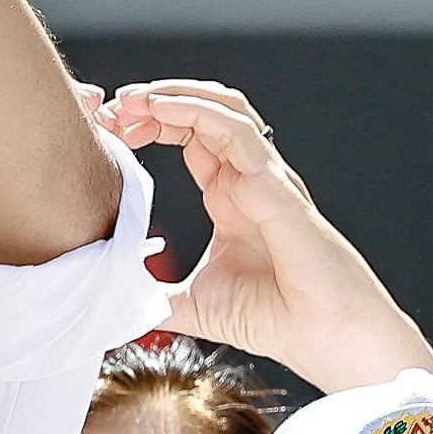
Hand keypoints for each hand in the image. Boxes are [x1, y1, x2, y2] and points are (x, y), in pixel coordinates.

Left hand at [114, 81, 432, 391]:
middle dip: (157, 99)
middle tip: (114, 106)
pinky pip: (237, 132)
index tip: (112, 130)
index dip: (151, 124)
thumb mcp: (191, 305)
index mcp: (231, 198)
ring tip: (134, 99)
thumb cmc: (275, 319)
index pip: (190, 136)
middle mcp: (249, 180)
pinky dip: (196, 112)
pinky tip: (160, 111)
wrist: (322, 339)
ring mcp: (265, 179)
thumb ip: (152, 296)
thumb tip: (109, 300)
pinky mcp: (276, 187)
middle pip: (206, 110)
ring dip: (175, 94)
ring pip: (225, 108)